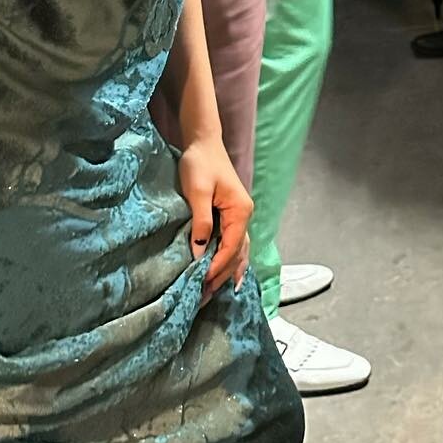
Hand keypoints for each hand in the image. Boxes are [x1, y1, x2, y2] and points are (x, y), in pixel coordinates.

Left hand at [177, 136, 253, 300]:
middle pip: (236, 254)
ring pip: (237, 252)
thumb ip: (201, 221)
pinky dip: (231, 262)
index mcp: (240, 211)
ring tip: (212, 295)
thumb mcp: (197, 191)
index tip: (201, 284)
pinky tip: (229, 277)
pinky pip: (234, 245)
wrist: (203, 143)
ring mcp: (239, 216)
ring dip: (226, 273)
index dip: (217, 268)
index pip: (231, 247)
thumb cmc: (199, 163)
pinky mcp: (230, 215)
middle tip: (202, 299)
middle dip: (221, 277)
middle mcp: (244, 216)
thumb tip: (200, 253)